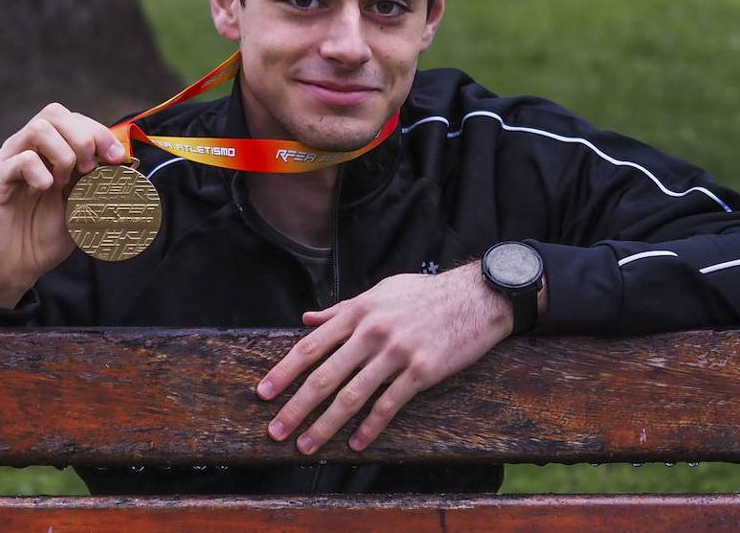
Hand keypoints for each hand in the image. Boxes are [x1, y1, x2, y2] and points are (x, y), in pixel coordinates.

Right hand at [0, 105, 124, 308]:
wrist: (11, 269)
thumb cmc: (44, 239)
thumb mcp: (82, 210)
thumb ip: (101, 186)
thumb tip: (130, 166)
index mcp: (49, 153)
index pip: (75, 120)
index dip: (100, 133)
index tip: (118, 159)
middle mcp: (28, 150)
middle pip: (55, 113)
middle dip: (84, 138)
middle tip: (89, 170)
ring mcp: (9, 161)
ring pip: (39, 128)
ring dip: (63, 153)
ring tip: (65, 182)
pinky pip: (20, 159)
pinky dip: (41, 172)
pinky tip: (45, 190)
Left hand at [256, 263, 514, 454]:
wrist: (476, 297)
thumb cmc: (424, 294)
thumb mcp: (379, 292)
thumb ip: (341, 310)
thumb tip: (308, 318)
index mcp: (357, 313)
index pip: (310, 347)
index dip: (283, 372)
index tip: (263, 394)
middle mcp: (372, 333)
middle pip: (324, 376)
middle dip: (296, 407)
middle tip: (275, 431)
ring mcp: (396, 353)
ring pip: (352, 396)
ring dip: (326, 425)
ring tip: (307, 445)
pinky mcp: (422, 371)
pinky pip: (389, 405)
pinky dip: (370, 428)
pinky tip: (356, 445)